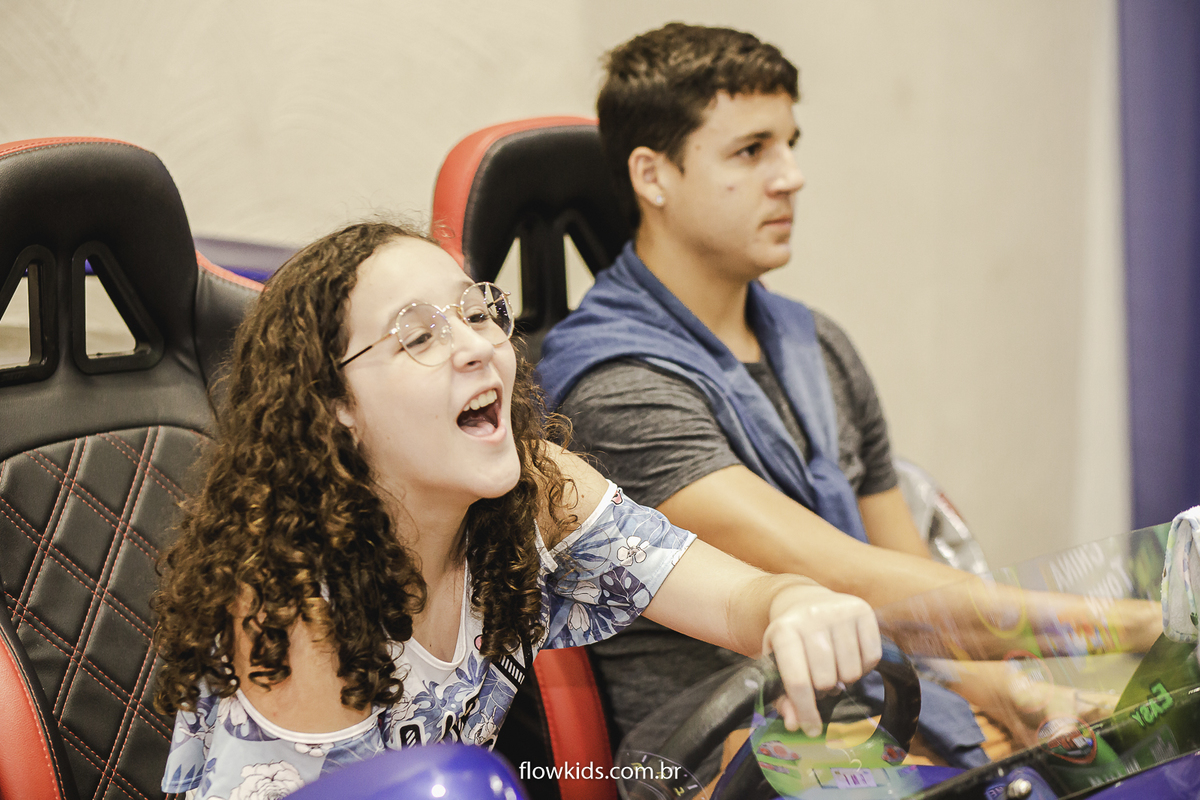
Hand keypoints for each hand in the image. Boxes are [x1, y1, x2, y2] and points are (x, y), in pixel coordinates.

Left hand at [763, 583, 881, 735]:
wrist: (802, 598)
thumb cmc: (790, 637)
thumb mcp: (776, 662)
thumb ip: (783, 695)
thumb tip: (795, 724)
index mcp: (783, 631)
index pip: (798, 682)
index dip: (806, 712)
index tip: (811, 729)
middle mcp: (811, 617)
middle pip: (826, 680)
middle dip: (824, 689)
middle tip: (819, 680)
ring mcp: (838, 611)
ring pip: (852, 672)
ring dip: (844, 678)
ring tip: (833, 665)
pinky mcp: (862, 609)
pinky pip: (872, 657)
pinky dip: (863, 666)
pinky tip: (849, 655)